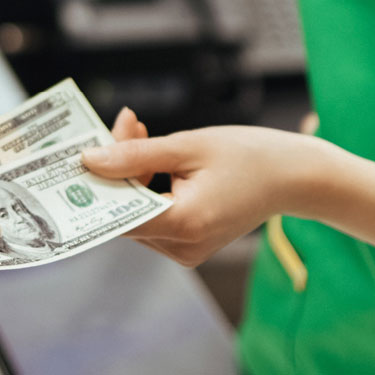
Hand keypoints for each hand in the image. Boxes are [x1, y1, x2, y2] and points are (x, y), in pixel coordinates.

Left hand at [82, 109, 348, 265]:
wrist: (295, 176)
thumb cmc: (251, 157)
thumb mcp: (188, 146)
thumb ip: (135, 155)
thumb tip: (89, 161)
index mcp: (185, 224)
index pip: (118, 215)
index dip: (95, 185)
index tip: (79, 154)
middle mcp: (183, 247)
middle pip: (125, 211)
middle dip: (117, 168)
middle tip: (122, 125)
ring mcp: (186, 250)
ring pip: (136, 212)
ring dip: (131, 173)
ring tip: (138, 131)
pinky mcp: (189, 243)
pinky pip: (153, 215)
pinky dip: (147, 185)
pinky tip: (152, 153)